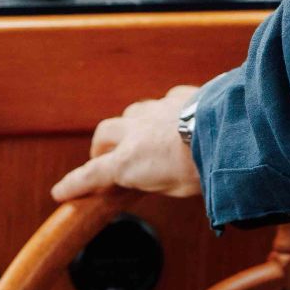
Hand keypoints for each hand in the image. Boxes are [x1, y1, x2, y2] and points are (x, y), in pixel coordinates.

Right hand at [50, 83, 204, 204]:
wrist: (230, 133)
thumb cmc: (204, 168)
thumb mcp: (175, 189)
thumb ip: (156, 181)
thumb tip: (150, 178)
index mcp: (129, 161)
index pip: (91, 175)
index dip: (73, 185)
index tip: (59, 192)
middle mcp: (136, 131)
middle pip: (104, 134)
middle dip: (100, 147)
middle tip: (105, 159)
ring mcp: (156, 110)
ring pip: (130, 112)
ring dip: (129, 126)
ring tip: (139, 137)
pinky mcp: (178, 97)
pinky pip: (162, 102)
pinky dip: (161, 112)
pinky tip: (173, 120)